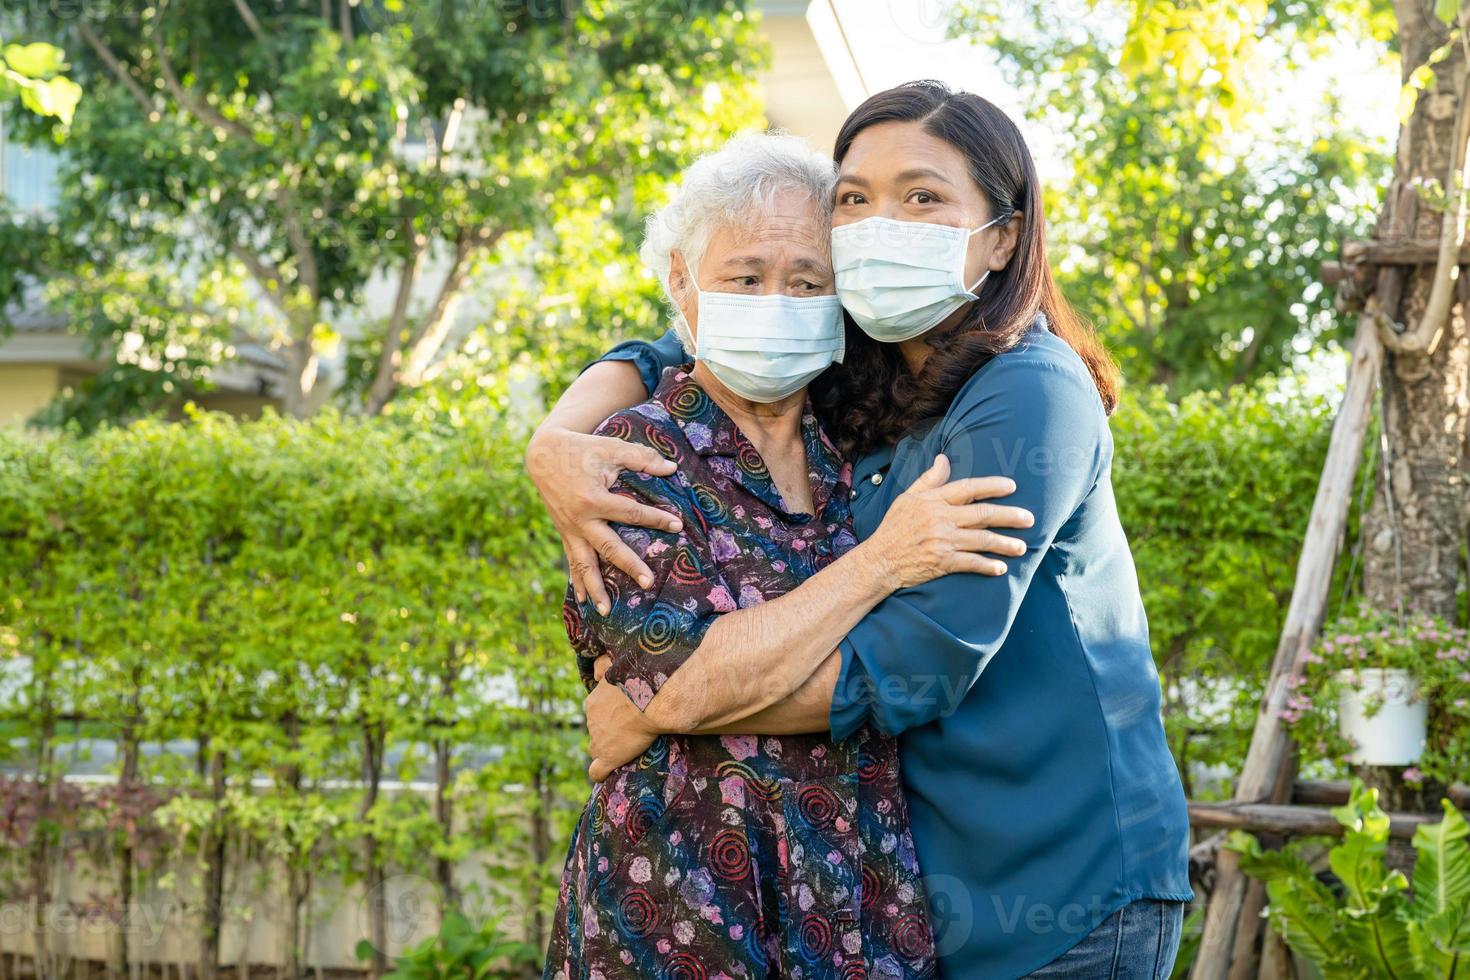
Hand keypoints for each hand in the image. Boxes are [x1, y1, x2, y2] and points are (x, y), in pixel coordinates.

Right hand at [525, 426, 682, 613]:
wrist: (542, 454)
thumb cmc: (581, 449)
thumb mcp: (611, 448)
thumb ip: (641, 458)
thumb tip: (671, 468)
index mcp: (593, 498)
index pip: (631, 512)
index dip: (655, 518)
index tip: (677, 526)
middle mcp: (580, 519)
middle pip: (608, 547)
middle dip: (629, 566)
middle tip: (648, 582)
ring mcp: (569, 529)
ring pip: (584, 564)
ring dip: (594, 588)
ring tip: (604, 611)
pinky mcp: (564, 533)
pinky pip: (571, 560)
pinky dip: (577, 581)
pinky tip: (583, 601)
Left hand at [585, 655, 659, 781]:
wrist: (651, 702)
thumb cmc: (639, 683)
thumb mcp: (616, 666)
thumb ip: (602, 667)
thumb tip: (595, 671)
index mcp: (593, 702)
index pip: (596, 712)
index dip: (609, 715)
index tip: (622, 715)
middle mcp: (591, 721)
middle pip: (597, 729)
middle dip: (609, 730)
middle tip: (630, 728)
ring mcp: (597, 740)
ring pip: (598, 747)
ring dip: (609, 747)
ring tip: (629, 746)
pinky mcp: (607, 757)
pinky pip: (597, 771)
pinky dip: (600, 772)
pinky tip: (607, 773)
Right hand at [863, 454, 1033, 588]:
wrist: (880, 560)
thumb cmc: (894, 527)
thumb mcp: (908, 497)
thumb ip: (929, 479)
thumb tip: (944, 459)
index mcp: (933, 500)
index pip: (968, 488)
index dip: (992, 486)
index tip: (1011, 486)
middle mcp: (940, 518)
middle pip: (982, 514)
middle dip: (1009, 516)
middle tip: (1029, 518)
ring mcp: (942, 541)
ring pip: (981, 540)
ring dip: (1004, 543)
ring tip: (1022, 547)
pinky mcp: (941, 562)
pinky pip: (970, 563)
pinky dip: (987, 566)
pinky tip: (1001, 568)